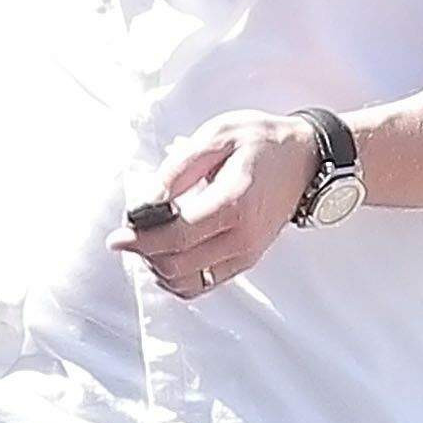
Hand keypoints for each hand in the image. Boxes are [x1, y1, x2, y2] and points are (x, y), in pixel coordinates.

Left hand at [109, 114, 318, 300]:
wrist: (305, 158)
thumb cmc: (262, 141)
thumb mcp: (216, 137)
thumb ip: (177, 171)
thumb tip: (146, 203)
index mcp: (235, 203)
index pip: (178, 236)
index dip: (141, 240)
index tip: (117, 237)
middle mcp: (243, 237)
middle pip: (178, 265)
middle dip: (145, 253)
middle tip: (132, 232)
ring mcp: (246, 254)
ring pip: (188, 282)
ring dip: (159, 268)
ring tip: (150, 240)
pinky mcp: (246, 261)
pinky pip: (202, 284)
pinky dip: (177, 276)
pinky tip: (167, 254)